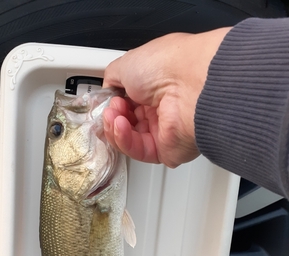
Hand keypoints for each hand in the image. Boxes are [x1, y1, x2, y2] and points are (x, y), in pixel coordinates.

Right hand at [103, 29, 230, 166]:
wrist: (191, 84)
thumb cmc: (169, 66)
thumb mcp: (127, 63)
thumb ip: (112, 78)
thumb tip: (107, 87)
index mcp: (155, 87)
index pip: (127, 103)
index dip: (112, 103)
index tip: (106, 100)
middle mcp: (161, 109)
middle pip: (126, 123)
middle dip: (112, 116)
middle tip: (111, 107)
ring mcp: (164, 130)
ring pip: (128, 139)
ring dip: (115, 128)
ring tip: (114, 115)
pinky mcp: (166, 150)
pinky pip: (138, 151)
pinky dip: (124, 140)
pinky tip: (120, 126)